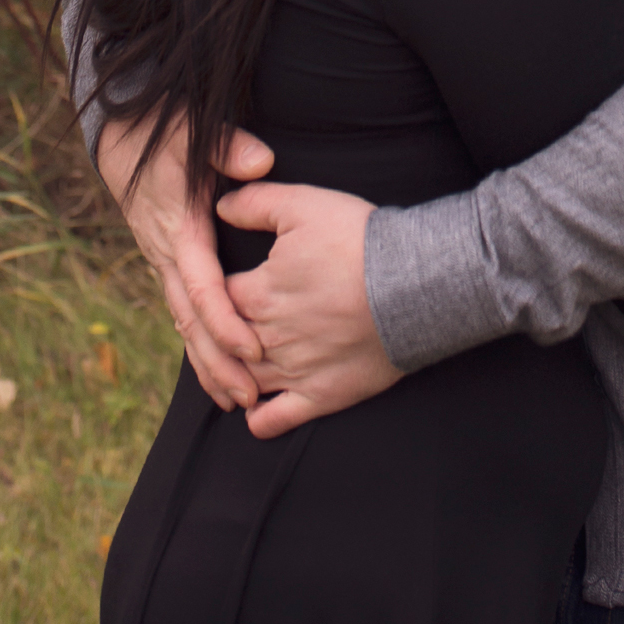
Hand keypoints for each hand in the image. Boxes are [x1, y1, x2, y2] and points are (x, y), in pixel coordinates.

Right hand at [96, 110, 274, 410]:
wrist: (119, 136)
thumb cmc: (163, 132)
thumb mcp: (192, 131)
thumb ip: (229, 147)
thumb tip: (261, 163)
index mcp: (179, 231)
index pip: (203, 288)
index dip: (227, 322)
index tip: (253, 350)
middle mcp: (167, 256)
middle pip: (192, 322)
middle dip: (219, 363)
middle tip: (251, 398)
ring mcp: (163, 263)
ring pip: (184, 324)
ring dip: (209, 363)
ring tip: (240, 400)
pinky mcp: (167, 263)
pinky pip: (182, 313)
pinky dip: (199, 344)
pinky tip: (217, 370)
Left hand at [213, 182, 401, 439]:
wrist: (411, 284)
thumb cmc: (357, 240)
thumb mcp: (303, 205)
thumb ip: (255, 203)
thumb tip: (220, 204)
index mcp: (257, 294)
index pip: (215, 299)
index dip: (212, 292)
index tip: (218, 286)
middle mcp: (267, 338)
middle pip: (225, 343)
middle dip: (219, 335)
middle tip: (219, 328)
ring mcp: (293, 372)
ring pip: (243, 381)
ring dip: (232, 376)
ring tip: (233, 366)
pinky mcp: (320, 396)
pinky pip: (276, 421)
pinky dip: (258, 420)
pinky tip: (254, 410)